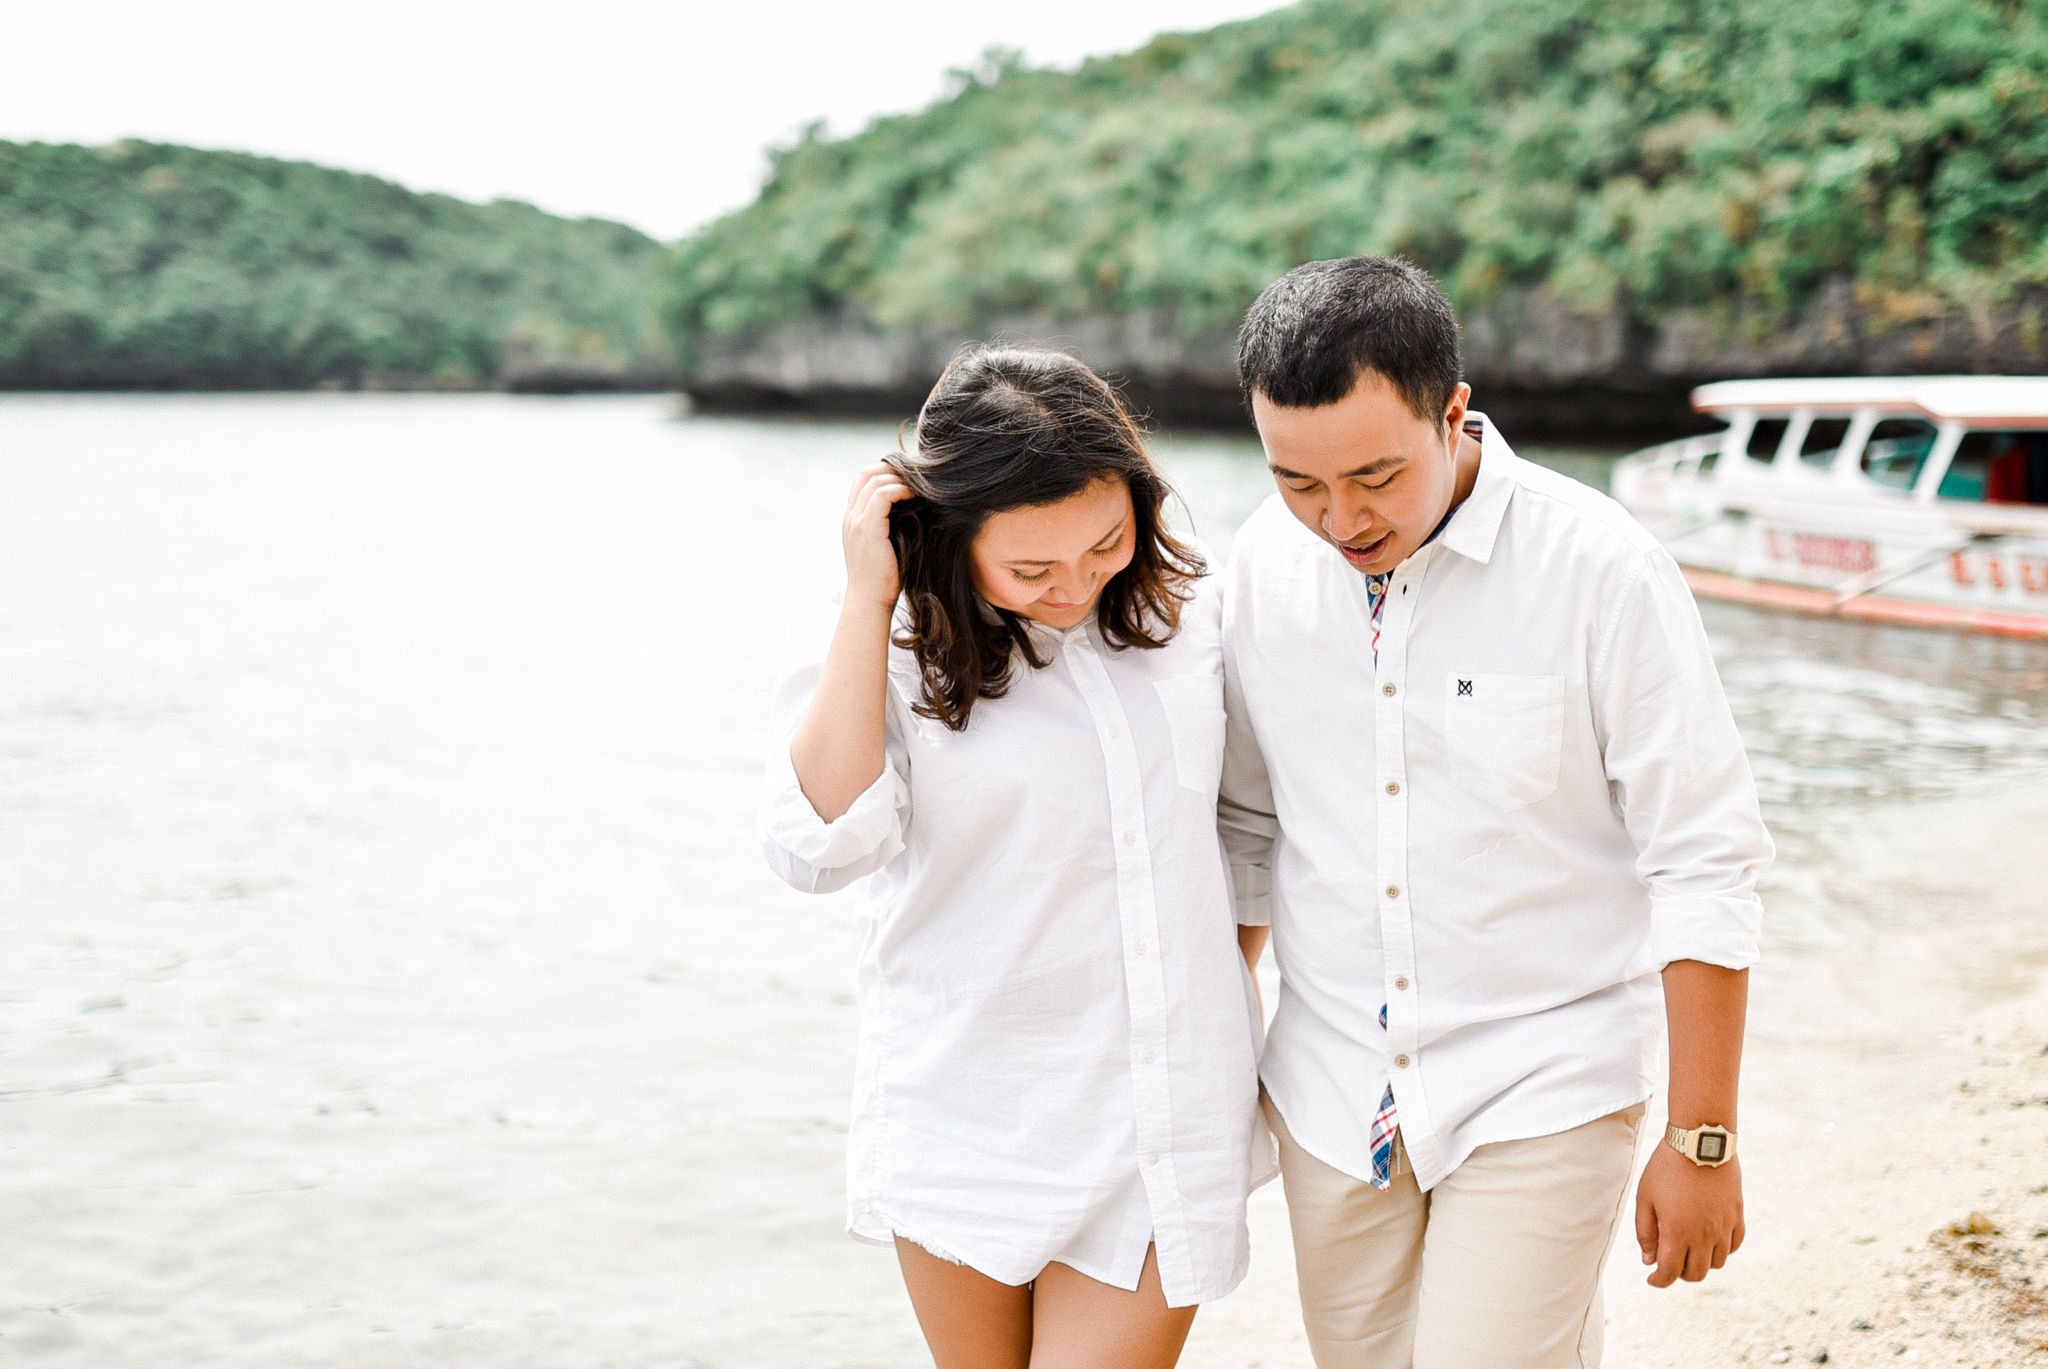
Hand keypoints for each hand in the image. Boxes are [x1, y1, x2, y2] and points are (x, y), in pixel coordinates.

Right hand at [842, 462, 914, 609]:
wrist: (870, 602)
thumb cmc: (884, 580)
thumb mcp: (885, 547)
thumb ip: (891, 527)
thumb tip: (916, 509)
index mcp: (852, 520)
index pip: (862, 480)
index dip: (885, 471)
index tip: (909, 477)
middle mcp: (850, 517)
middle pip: (866, 473)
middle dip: (892, 468)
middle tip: (917, 474)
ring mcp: (856, 522)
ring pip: (874, 480)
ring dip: (899, 478)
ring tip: (919, 485)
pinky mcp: (868, 529)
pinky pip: (882, 495)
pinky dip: (900, 489)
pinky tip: (915, 496)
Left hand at [1634, 1144, 1743, 1286]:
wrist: (1700, 1142)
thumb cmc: (1666, 1168)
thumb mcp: (1645, 1198)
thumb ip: (1645, 1232)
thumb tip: (1649, 1261)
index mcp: (1677, 1232)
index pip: (1669, 1272)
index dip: (1659, 1281)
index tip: (1652, 1279)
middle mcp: (1704, 1235)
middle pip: (1695, 1274)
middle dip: (1679, 1274)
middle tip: (1668, 1262)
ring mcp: (1724, 1227)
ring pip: (1716, 1263)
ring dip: (1701, 1263)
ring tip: (1687, 1249)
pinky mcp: (1737, 1216)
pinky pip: (1734, 1246)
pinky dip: (1722, 1250)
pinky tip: (1709, 1240)